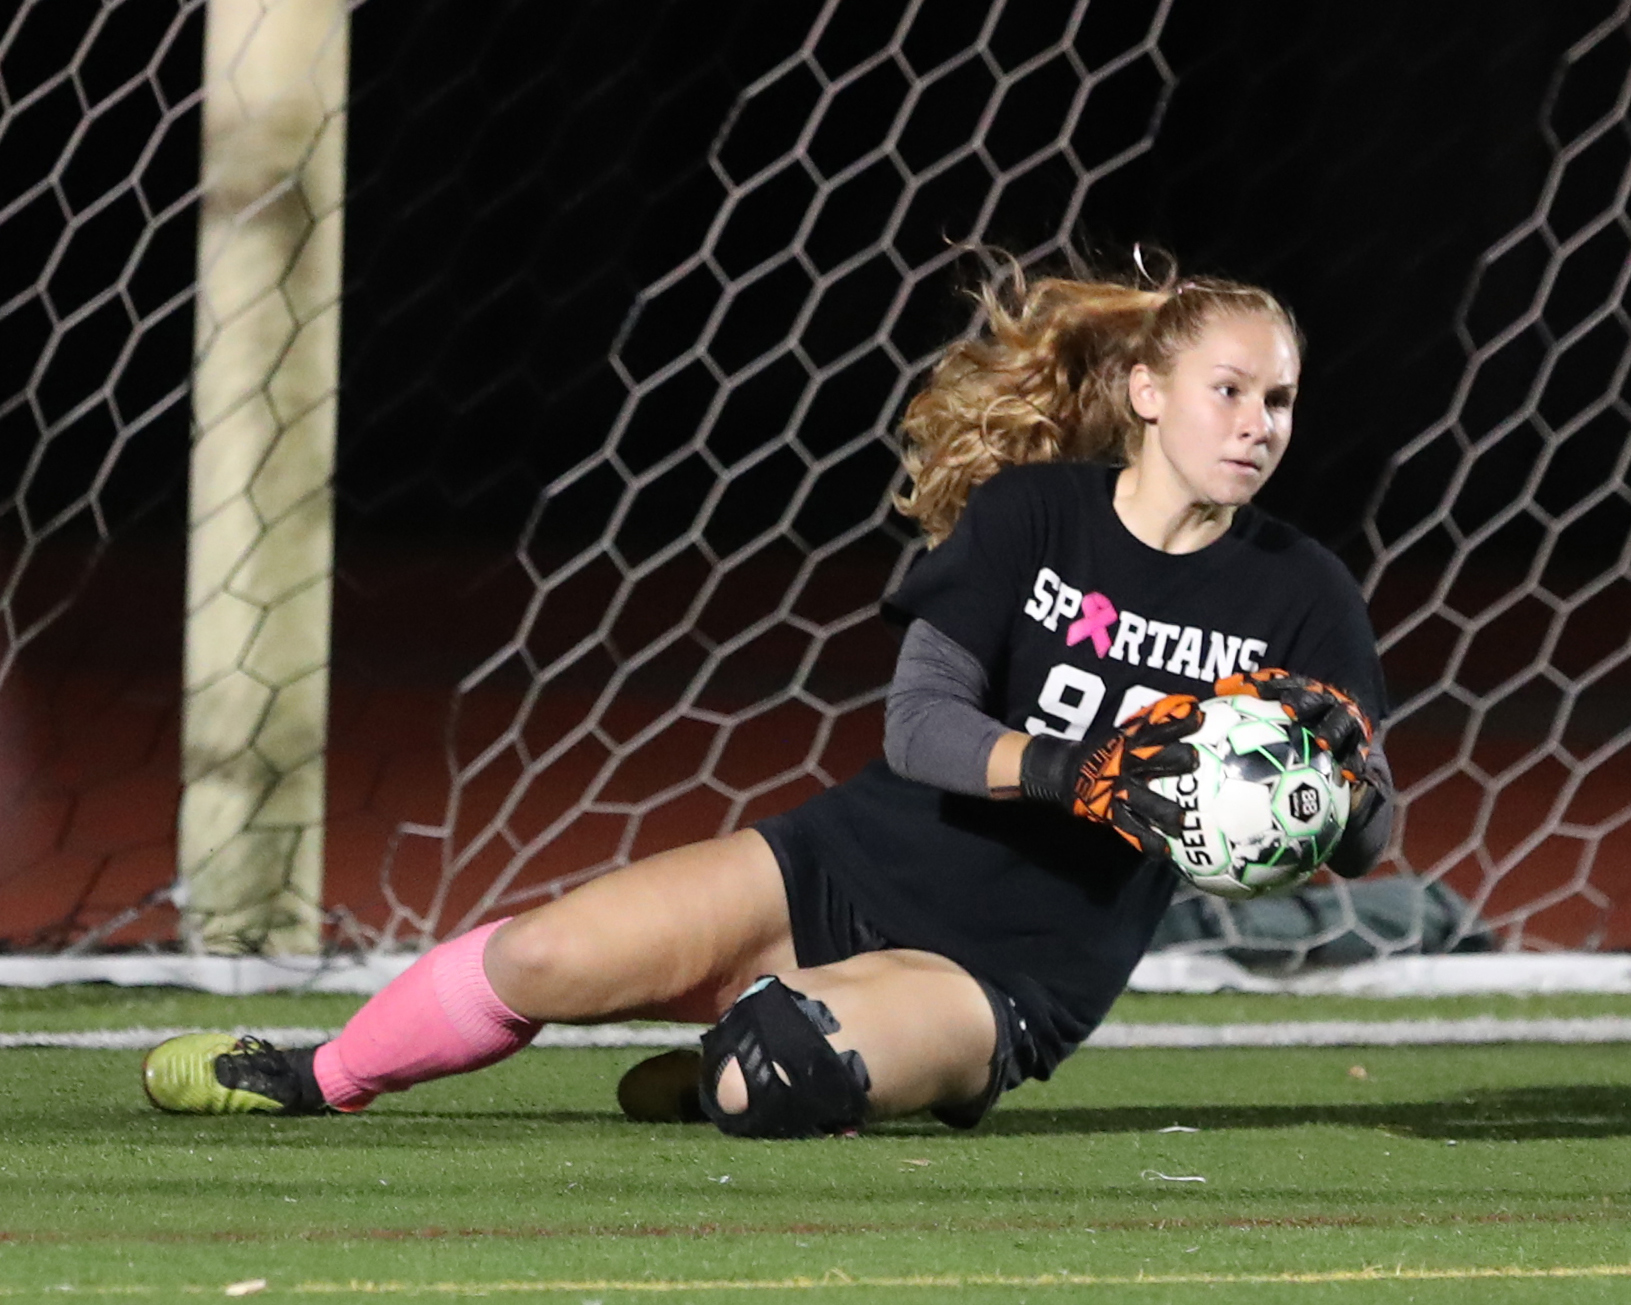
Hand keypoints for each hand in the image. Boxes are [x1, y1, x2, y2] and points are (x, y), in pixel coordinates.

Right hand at [1020, 694, 1202, 856]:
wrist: (1067, 772)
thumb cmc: (1108, 752)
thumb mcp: (1127, 733)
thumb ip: (1155, 725)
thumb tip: (1192, 709)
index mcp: (1132, 742)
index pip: (1157, 727)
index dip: (1177, 721)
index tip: (1198, 717)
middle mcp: (1127, 763)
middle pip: (1154, 759)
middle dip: (1175, 760)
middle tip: (1194, 762)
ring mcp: (1119, 790)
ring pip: (1146, 801)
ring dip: (1165, 810)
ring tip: (1180, 821)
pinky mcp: (1111, 813)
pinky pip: (1132, 830)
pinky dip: (1149, 842)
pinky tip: (1164, 850)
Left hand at [1214, 668, 1373, 783]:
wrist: (1347, 714)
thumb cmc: (1302, 711)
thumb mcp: (1279, 698)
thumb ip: (1251, 692)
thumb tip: (1219, 687)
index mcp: (1304, 690)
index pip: (1285, 684)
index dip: (1271, 686)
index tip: (1256, 691)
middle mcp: (1325, 701)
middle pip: (1314, 700)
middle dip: (1303, 703)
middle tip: (1288, 710)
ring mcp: (1344, 720)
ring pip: (1339, 724)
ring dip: (1330, 732)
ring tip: (1323, 743)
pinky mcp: (1359, 740)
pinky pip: (1358, 752)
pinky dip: (1354, 761)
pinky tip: (1347, 774)